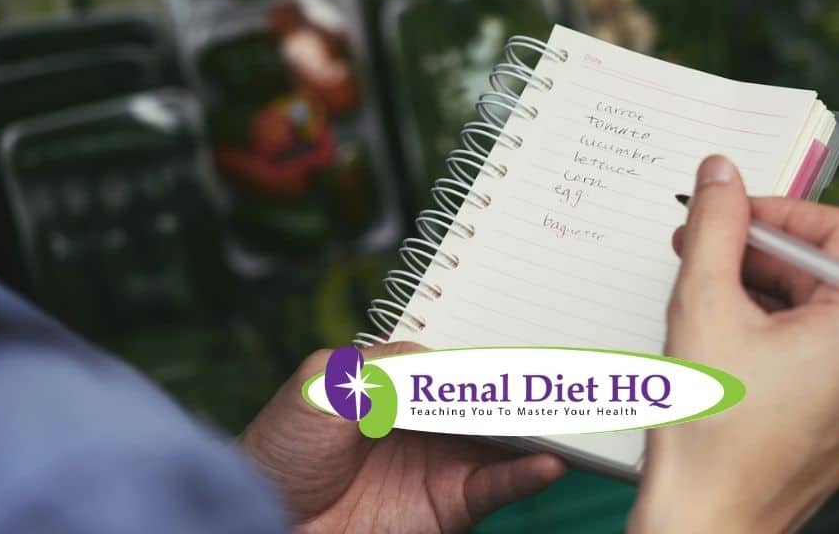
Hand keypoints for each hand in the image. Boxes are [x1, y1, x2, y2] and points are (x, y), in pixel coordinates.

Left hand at [239, 342, 564, 533]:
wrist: (264, 520)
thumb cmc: (281, 447)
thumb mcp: (325, 383)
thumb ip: (386, 365)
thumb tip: (441, 358)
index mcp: (397, 382)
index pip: (453, 356)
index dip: (486, 344)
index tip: (533, 323)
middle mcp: (427, 418)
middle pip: (487, 393)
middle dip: (523, 378)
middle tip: (568, 361)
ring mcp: (441, 461)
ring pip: (502, 435)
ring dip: (536, 422)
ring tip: (574, 405)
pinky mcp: (448, 505)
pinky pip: (495, 487)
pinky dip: (525, 474)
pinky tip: (547, 460)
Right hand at [630, 156, 838, 533]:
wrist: (708, 527)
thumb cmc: (711, 431)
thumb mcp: (704, 302)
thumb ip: (717, 223)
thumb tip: (721, 171)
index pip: (838, 229)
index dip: (776, 211)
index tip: (726, 213)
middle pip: (828, 268)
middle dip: (759, 253)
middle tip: (699, 248)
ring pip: (822, 306)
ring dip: (763, 289)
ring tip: (705, 295)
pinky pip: (825, 346)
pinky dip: (778, 329)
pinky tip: (727, 334)